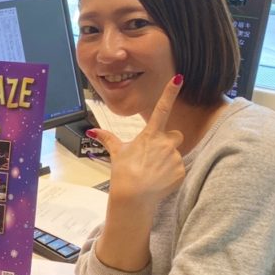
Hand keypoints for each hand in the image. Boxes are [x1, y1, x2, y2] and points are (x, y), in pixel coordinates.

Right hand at [89, 74, 185, 208]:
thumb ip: (108, 139)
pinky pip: (179, 170)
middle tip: (155, 155)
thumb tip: (92, 130)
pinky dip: (171, 175)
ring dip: (167, 161)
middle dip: (169, 142)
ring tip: (153, 172)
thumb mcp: (117, 152)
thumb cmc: (124, 172)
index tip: (179, 78)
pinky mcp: (181, 171)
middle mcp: (166, 143)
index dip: (170, 92)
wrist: (134, 196)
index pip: (162, 108)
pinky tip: (159, 180)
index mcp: (151, 134)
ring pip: (175, 154)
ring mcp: (174, 157)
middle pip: (175, 136)